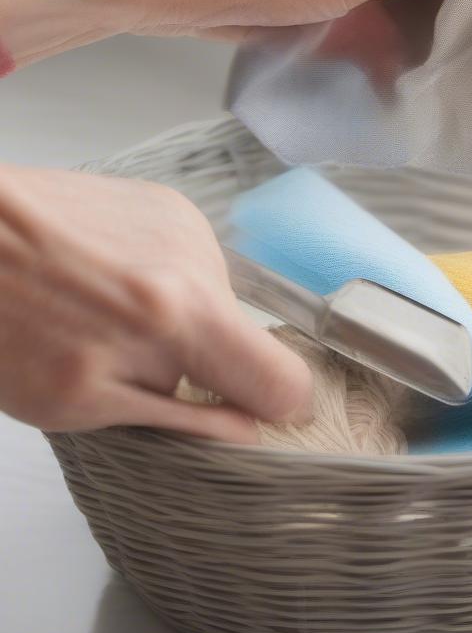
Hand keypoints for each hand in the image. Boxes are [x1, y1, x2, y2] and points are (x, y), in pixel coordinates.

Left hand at [0, 165, 311, 441]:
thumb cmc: (1, 324)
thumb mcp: (74, 404)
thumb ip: (175, 419)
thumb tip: (244, 429)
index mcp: (179, 321)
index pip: (282, 379)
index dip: (277, 407)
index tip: (258, 414)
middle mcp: (197, 263)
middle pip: (239, 338)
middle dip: (198, 359)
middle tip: (128, 357)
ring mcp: (186, 224)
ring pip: (211, 300)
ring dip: (175, 316)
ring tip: (106, 310)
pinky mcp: (169, 203)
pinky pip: (188, 263)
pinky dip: (160, 280)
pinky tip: (108, 278)